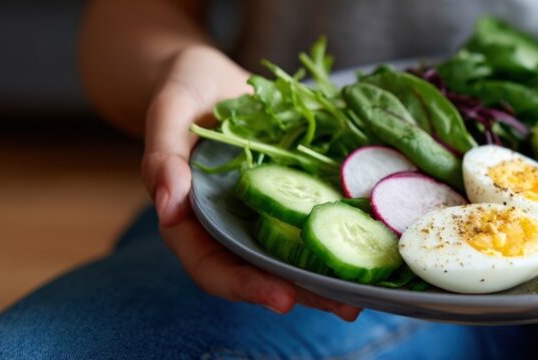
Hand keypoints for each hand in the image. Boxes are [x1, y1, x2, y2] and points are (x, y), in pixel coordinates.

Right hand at [141, 46, 361, 319]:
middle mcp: (230, 226)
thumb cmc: (184, 92)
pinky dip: (342, 235)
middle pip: (262, 273)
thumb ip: (162, 156)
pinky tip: (375, 247)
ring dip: (328, 280)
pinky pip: (316, 221)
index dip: (245, 286)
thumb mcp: (168, 111)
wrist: (214, 78)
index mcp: (192, 220)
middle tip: (344, 308)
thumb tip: (168, 203)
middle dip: (303, 295)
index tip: (280, 298)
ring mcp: (264, 214)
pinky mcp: (294, 195)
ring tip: (365, 296)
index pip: (212, 267)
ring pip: (293, 257)